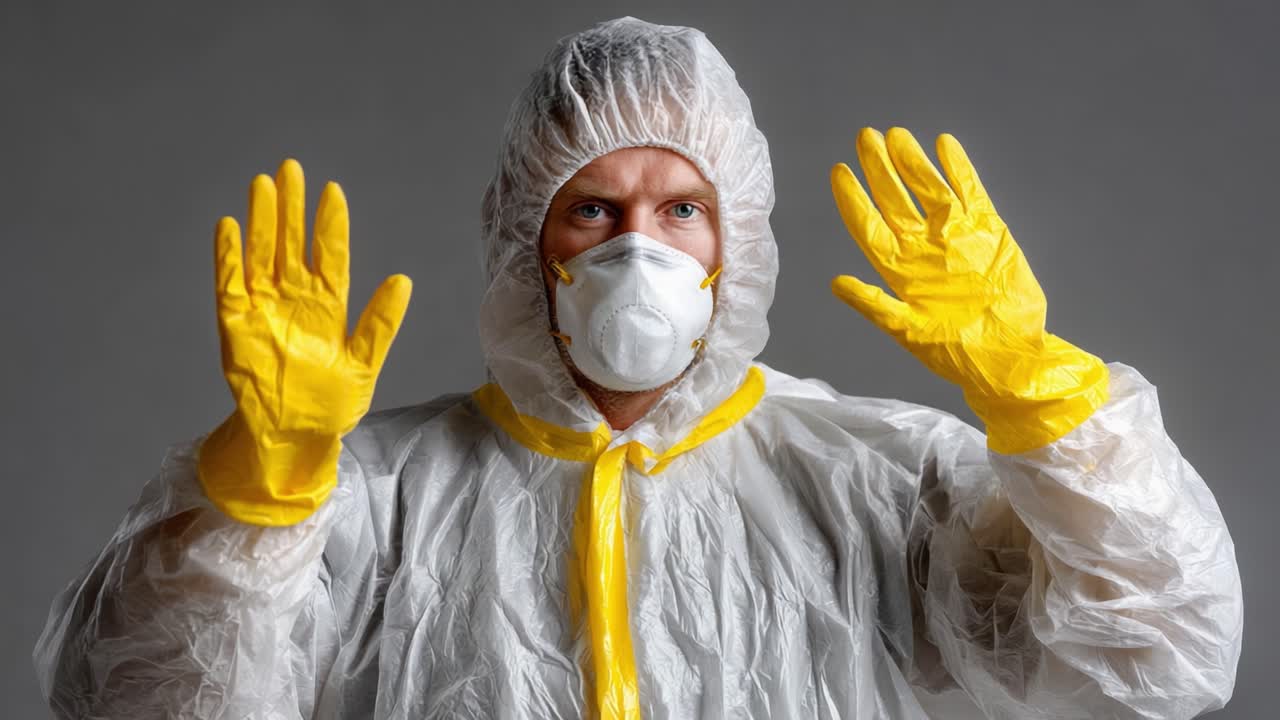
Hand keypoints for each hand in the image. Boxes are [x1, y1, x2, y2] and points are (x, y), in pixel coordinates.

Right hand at [198, 159, 411, 524]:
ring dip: (261, 222)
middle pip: (291, 244)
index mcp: (328, 306)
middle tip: (291, 168)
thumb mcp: (364, 364)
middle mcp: (294, 300)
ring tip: (263, 185)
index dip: (329, 225)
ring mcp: (263, 309)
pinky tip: (228, 226)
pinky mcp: (235, 325)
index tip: (332, 191)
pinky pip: (229, 284)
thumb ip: (379, 323)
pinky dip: (227, 257)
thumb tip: (403, 280)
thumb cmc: (332, 404)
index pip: (329, 256)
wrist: (296, 437)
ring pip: (260, 255)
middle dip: (291, 208)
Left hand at [829, 127, 1107, 453]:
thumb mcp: (908, 332)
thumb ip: (874, 305)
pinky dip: (959, 170)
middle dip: (879, 170)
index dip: (853, 199)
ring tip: (897, 135)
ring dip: (913, 163)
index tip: (838, 171)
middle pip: (895, 200)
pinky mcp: (989, 230)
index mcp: (899, 271)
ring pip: (928, 190)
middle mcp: (923, 248)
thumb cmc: (955, 352)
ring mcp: (955, 236)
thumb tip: (835, 284)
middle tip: (865, 137)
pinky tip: (945, 144)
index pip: (868, 226)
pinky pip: (970, 193)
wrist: (1008, 355)